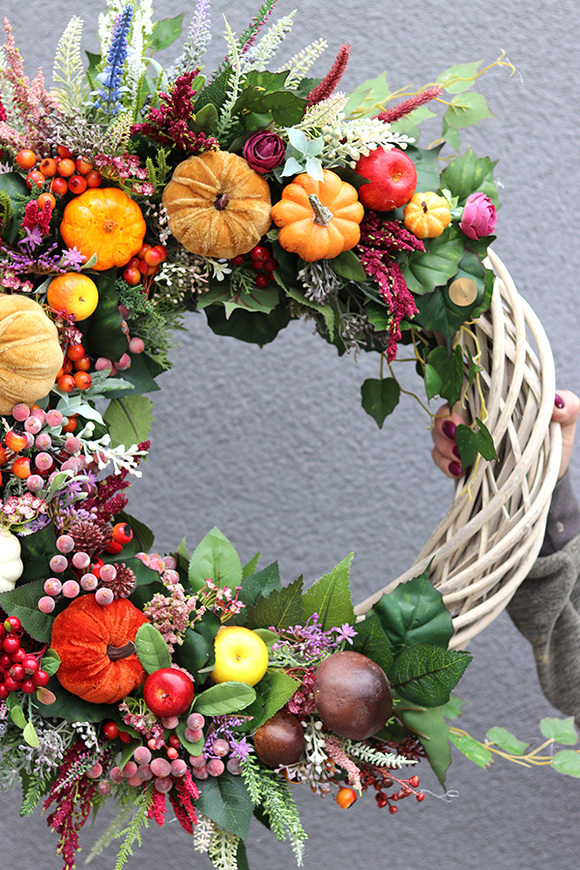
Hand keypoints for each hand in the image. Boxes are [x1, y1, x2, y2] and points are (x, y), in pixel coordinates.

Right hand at [432, 391, 579, 479]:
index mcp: (496, 400)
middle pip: (445, 412)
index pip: (465, 390)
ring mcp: (465, 437)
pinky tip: (459, 471)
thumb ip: (568, 407)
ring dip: (445, 447)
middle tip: (458, 440)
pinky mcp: (459, 459)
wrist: (548, 477)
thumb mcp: (564, 424)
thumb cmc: (554, 443)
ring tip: (463, 460)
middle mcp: (475, 416)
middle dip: (445, 426)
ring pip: (438, 434)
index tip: (461, 418)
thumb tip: (557, 403)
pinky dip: (444, 463)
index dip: (457, 400)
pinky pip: (438, 456)